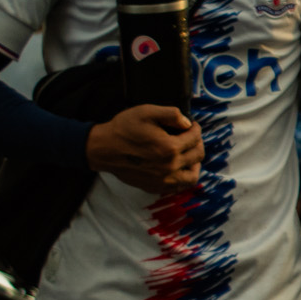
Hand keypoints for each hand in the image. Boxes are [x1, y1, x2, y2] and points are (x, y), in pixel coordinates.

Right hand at [87, 105, 202, 193]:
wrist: (103, 149)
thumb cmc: (124, 128)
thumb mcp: (147, 112)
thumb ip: (171, 114)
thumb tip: (188, 123)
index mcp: (169, 147)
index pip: (195, 138)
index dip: (196, 128)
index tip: (191, 125)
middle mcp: (169, 166)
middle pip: (197, 156)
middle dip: (197, 143)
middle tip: (191, 137)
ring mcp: (163, 180)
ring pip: (192, 176)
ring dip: (195, 163)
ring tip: (189, 154)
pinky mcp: (155, 187)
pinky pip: (179, 187)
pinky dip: (184, 177)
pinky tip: (179, 167)